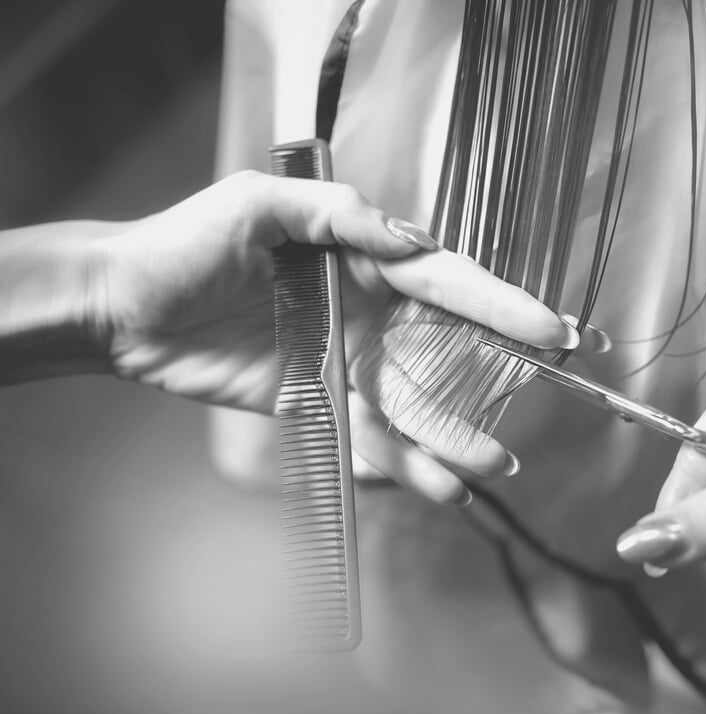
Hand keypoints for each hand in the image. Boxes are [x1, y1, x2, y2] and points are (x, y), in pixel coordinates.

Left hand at [96, 171, 574, 500]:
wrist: (122, 305)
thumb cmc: (185, 242)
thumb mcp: (261, 206)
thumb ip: (339, 216)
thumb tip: (412, 242)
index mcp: (362, 256)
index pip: (447, 280)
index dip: (502, 303)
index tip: (551, 328)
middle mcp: (367, 309)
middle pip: (449, 344)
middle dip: (502, 369)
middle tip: (554, 389)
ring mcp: (347, 359)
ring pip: (417, 401)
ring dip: (457, 432)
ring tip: (495, 464)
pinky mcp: (319, 402)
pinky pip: (371, 435)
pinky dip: (406, 462)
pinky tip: (441, 485)